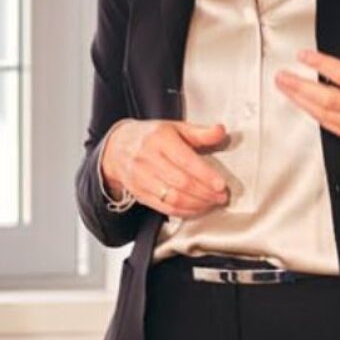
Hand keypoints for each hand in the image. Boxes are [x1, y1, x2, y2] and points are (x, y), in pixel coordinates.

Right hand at [102, 119, 230, 216]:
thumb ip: (200, 132)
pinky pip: (164, 208)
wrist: (117, 147)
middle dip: (205, 193)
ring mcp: (141, 178)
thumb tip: (220, 131)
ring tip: (212, 203)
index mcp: (160, 139)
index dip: (205, 175)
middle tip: (221, 196)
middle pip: (181, 182)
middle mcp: (148, 158)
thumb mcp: (175, 127)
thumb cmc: (150, 137)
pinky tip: (196, 208)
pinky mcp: (139, 193)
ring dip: (197, 204)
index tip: (221, 184)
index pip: (186, 161)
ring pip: (173, 198)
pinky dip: (184, 211)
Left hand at [276, 27, 339, 155]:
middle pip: (326, 97)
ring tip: (284, 86)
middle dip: (300, 86)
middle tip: (282, 75)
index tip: (304, 55)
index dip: (321, 64)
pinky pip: (327, 124)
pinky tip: (300, 103)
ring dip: (300, 99)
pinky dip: (311, 112)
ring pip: (322, 112)